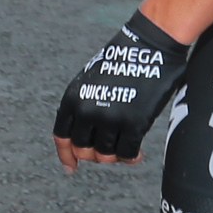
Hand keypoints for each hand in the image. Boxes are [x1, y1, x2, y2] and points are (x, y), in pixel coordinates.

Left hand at [53, 13, 189, 166]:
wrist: (150, 45)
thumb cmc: (123, 60)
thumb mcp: (90, 80)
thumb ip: (83, 106)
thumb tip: (83, 137)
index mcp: (73, 99)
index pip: (61, 136)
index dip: (66, 155)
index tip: (71, 167)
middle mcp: (87, 111)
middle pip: (83, 150)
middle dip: (94, 155)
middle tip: (107, 152)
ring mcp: (110, 118)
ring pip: (105, 154)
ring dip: (114, 156)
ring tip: (123, 148)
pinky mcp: (133, 124)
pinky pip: (126, 153)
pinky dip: (130, 157)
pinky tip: (136, 153)